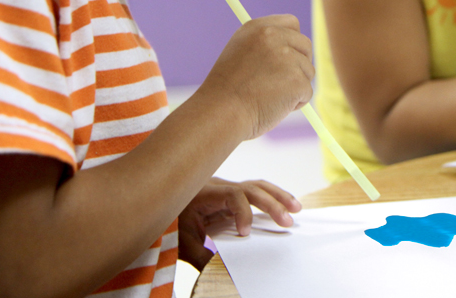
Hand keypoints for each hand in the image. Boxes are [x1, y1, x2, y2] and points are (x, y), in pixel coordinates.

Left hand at [177, 177, 301, 270]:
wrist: (159, 198)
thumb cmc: (169, 218)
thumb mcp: (181, 240)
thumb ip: (199, 255)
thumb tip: (216, 269)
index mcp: (207, 193)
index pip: (233, 195)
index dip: (243, 213)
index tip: (245, 234)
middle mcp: (220, 186)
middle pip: (251, 188)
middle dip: (272, 204)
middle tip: (287, 222)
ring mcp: (227, 188)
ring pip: (257, 185)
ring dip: (278, 196)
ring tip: (296, 209)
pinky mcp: (232, 193)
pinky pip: (255, 190)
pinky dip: (272, 196)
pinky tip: (286, 204)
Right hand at [201, 14, 314, 139]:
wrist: (221, 113)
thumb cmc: (228, 91)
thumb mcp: (240, 54)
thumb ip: (264, 45)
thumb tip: (292, 49)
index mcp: (258, 28)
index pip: (291, 23)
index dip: (292, 41)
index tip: (288, 56)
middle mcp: (273, 37)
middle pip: (305, 45)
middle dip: (299, 64)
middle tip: (281, 82)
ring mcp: (287, 58)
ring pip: (308, 71)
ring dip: (295, 86)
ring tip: (269, 96)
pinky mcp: (296, 80)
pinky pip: (307, 92)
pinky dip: (295, 103)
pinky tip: (273, 106)